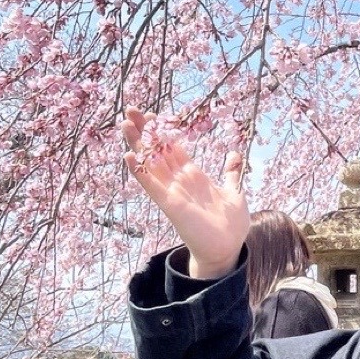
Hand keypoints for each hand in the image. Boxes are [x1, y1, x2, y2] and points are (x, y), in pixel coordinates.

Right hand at [120, 109, 250, 278]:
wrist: (227, 249)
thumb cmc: (230, 224)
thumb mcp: (234, 191)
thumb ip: (231, 173)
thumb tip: (235, 155)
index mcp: (193, 176)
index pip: (173, 148)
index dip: (162, 131)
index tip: (152, 114)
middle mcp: (179, 181)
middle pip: (157, 150)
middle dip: (145, 130)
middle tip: (130, 109)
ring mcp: (172, 192)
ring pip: (150, 163)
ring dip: (137, 144)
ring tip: (124, 123)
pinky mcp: (169, 205)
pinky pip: (151, 186)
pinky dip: (139, 172)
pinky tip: (128, 156)